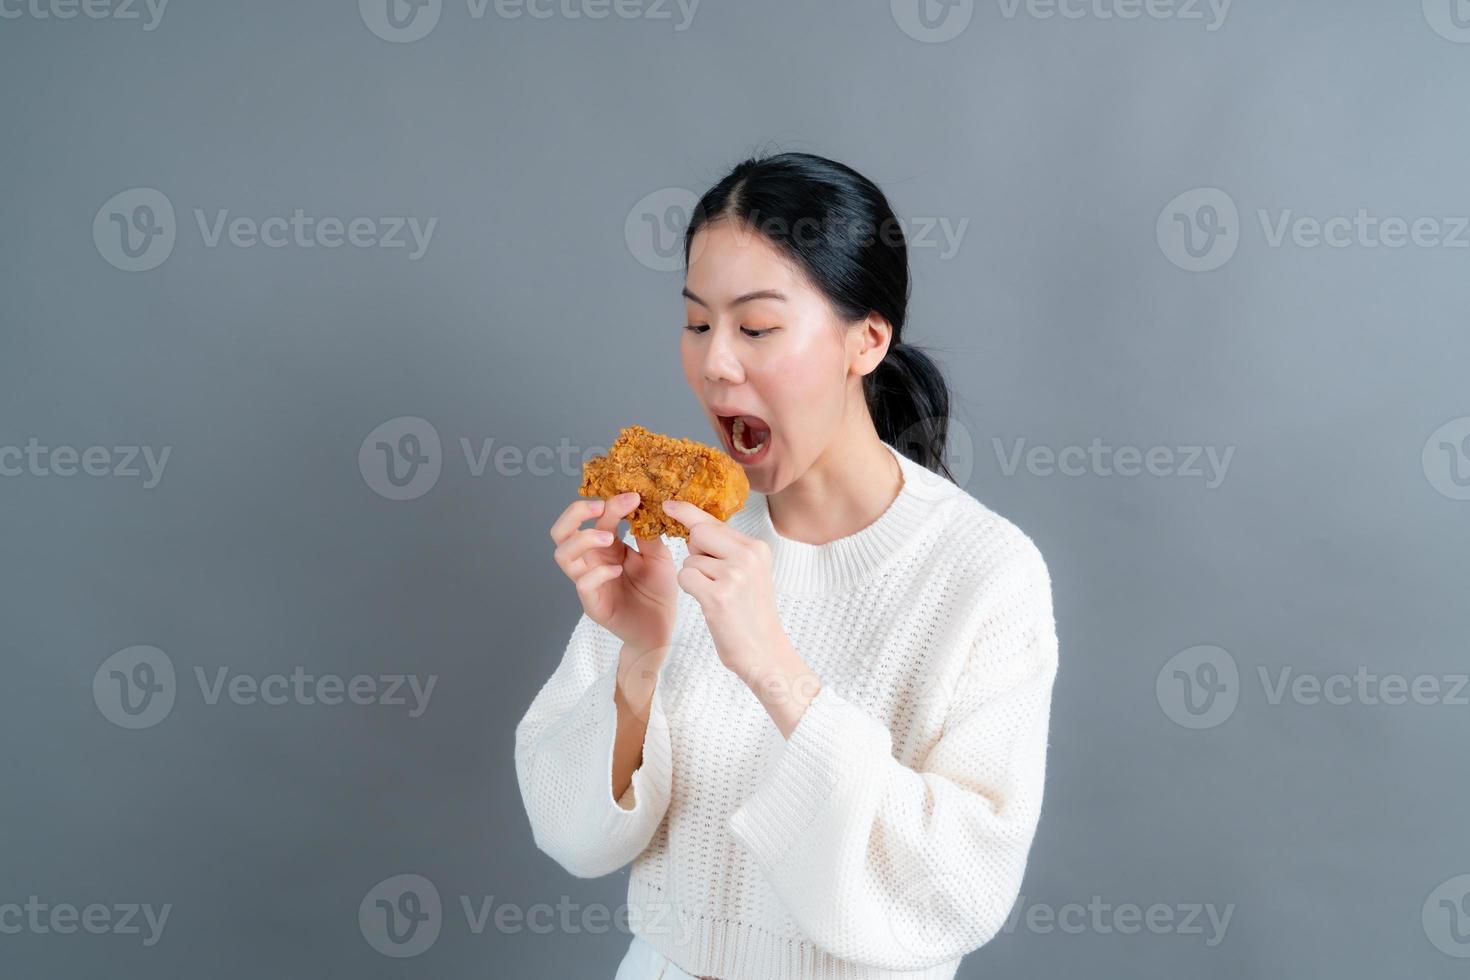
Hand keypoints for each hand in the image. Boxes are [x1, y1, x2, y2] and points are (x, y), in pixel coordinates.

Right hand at [550, 492, 677, 657]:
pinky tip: (618, 570)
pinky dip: (597, 572)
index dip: (610, 502)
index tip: (633, 496)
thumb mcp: (658, 556)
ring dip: (584, 539)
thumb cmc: (657, 591)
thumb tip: (642, 505)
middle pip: (561, 532)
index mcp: (606, 546)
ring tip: (610, 538)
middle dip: (575, 514)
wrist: (661, 628)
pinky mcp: (592, 603)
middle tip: (600, 507)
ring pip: (563, 555)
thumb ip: (648, 533)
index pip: (595, 517)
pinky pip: (582, 583)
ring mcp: (588, 582)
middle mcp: (591, 561)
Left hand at [661, 499, 784, 674]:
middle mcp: (748, 556)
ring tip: (718, 595)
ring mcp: (733, 575)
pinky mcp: (717, 595)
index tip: (669, 504)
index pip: (715, 522)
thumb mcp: (748, 574)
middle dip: (694, 552)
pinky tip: (709, 603)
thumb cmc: (751, 614)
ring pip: (690, 559)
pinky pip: (685, 577)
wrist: (764, 652)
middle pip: (699, 533)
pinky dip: (690, 589)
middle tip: (712, 576)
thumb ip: (727, 548)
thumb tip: (692, 526)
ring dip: (694, 577)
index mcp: (757, 548)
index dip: (688, 512)